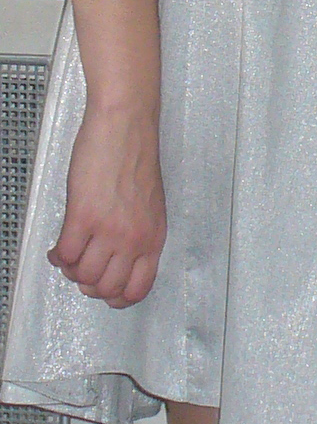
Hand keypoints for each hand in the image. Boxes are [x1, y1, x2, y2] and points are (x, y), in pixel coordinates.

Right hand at [47, 98, 166, 307]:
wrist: (124, 126)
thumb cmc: (135, 158)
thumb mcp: (149, 207)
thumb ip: (139, 235)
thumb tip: (120, 259)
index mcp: (153, 238)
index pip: (138, 289)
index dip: (117, 297)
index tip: (105, 292)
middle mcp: (133, 239)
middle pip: (107, 288)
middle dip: (89, 285)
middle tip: (81, 271)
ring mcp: (109, 230)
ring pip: (83, 275)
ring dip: (71, 270)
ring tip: (69, 256)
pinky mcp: (84, 216)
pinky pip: (65, 254)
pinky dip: (57, 257)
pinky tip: (57, 249)